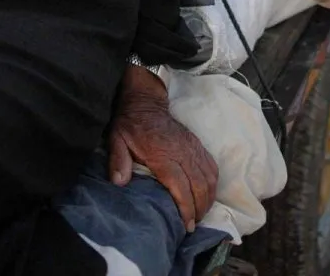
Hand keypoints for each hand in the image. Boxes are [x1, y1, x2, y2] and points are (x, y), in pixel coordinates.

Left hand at [106, 64, 218, 228]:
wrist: (145, 103)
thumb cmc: (130, 125)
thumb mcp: (117, 140)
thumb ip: (118, 161)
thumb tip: (118, 182)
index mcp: (162, 155)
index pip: (180, 186)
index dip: (186, 208)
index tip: (187, 226)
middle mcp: (182, 153)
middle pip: (199, 186)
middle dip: (199, 210)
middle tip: (193, 226)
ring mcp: (193, 148)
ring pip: (209, 178)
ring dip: (208, 199)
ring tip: (201, 214)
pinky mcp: (198, 145)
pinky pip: (212, 167)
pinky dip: (213, 184)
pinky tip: (207, 195)